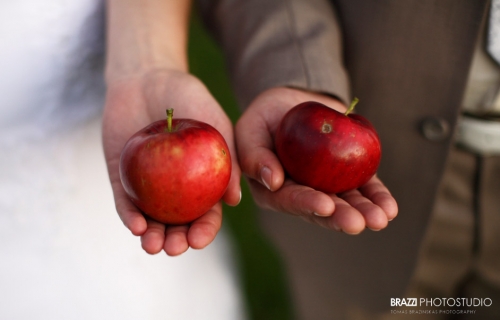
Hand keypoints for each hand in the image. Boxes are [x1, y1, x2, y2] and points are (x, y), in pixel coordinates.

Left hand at [102, 69, 240, 255]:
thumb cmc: (188, 97)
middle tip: (174, 248)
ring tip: (152, 245)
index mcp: (201, 181)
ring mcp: (147, 184)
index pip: (205, 213)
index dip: (204, 231)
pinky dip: (129, 216)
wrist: (147, 77)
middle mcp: (175, 188)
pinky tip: (135, 226)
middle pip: (177, 223)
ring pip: (150, 219)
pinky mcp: (121, 177)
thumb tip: (235, 200)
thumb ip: (228, 159)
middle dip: (176, 241)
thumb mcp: (214, 124)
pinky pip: (125, 201)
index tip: (199, 240)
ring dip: (152, 236)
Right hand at [235, 87, 397, 233]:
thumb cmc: (265, 117)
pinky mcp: (346, 175)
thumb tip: (272, 181)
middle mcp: (301, 193)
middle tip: (357, 223)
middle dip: (340, 217)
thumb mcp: (250, 128)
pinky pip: (363, 187)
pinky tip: (389, 208)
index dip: (306, 203)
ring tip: (380, 218)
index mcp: (273, 189)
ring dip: (363, 212)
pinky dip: (376, 197)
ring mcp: (326, 186)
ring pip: (345, 202)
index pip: (289, 199)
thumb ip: (253, 154)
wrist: (292, 102)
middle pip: (321, 209)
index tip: (325, 206)